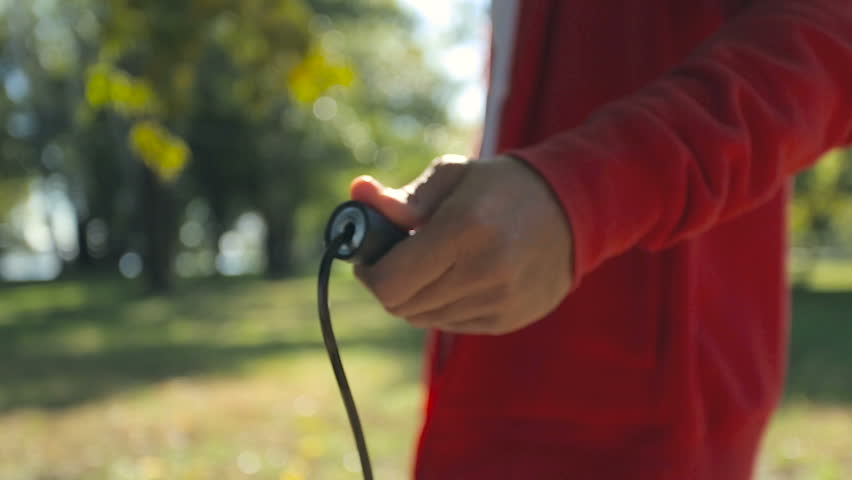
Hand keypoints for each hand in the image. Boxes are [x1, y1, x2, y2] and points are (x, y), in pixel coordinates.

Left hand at [350, 154, 573, 334]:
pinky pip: (450, 324)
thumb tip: (357, 195)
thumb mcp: (452, 176)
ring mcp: (499, 301)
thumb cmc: (501, 187)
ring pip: (423, 318)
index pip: (391, 280)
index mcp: (465, 228)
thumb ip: (403, 197)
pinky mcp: (507, 320)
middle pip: (401, 305)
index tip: (370, 257)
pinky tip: (458, 277)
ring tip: (433, 264)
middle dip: (388, 283)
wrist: (572, 211)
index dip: (370, 273)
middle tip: (396, 259)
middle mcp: (484, 270)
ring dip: (415, 295)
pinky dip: (441, 305)